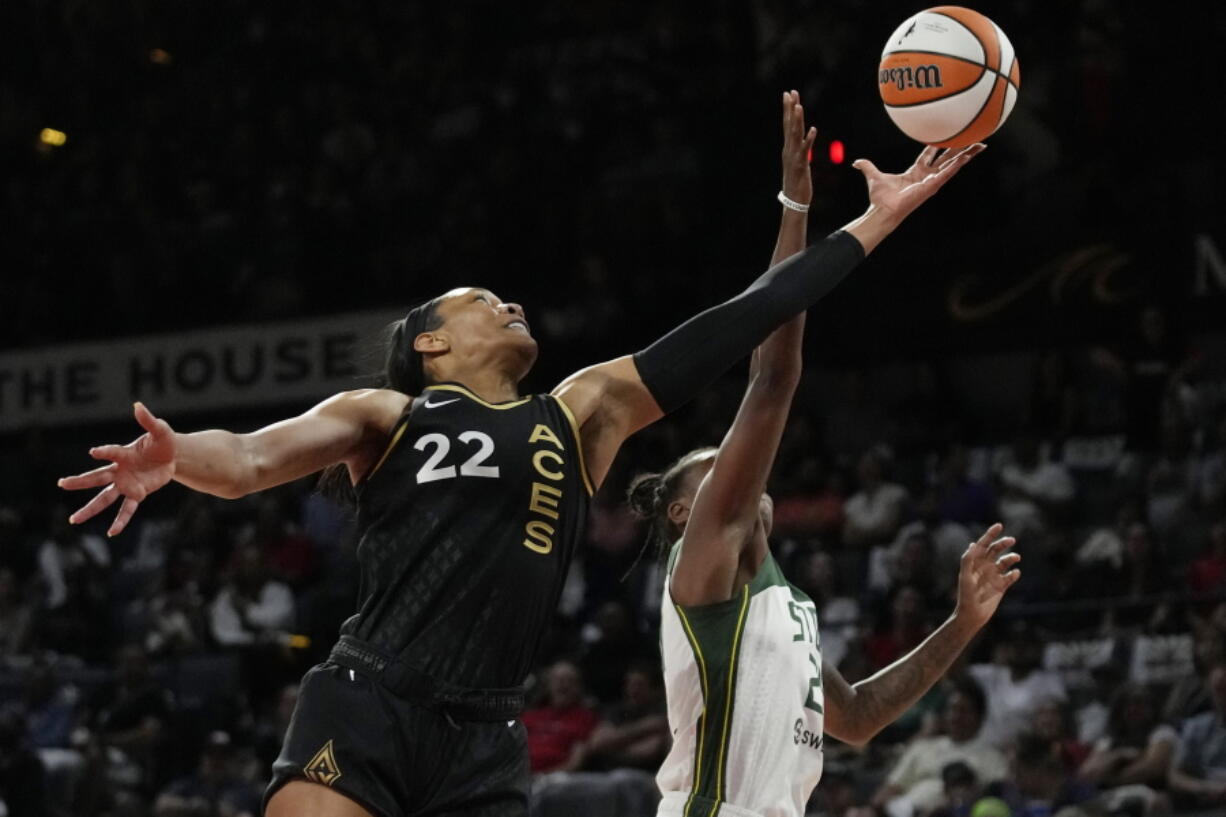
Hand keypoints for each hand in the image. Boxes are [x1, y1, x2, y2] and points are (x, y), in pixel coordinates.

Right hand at [57, 402, 175, 536]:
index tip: (94, 452)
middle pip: (97, 477)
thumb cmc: (162, 442)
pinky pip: (128, 509)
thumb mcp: (160, 430)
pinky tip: (112, 532)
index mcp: (123, 454)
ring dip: (90, 508)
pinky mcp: (139, 493)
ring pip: (105, 497)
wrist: (173, 456)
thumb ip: (149, 420)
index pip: (111, 453)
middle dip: (80, 482)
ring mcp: (127, 484)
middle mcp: (120, 470)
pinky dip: (121, 520)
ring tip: (73, 520)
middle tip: (61, 484)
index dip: (104, 451)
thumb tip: (138, 405)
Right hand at [781, 90, 816, 204]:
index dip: (788, 109)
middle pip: (789, 126)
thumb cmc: (797, 183)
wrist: (794, 201)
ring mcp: (794, 157)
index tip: (788, 94)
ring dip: (797, 120)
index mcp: (788, 148)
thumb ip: (799, 150)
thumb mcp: (797, 163)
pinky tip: (813, 130)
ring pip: (795, 135)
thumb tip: (801, 140)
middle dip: (790, 109)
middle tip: (791, 92)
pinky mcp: (801, 165)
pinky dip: (808, 139)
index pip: (787, 125)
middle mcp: (789, 150)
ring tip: (799, 106)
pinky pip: (806, 150)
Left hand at [852, 143, 984, 223]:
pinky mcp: (932, 186)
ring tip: (980, 145)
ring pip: (952, 165)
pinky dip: (957, 165)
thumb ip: (867, 167)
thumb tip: (856, 162)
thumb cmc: (880, 198)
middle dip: (960, 149)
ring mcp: (931, 181)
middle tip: (974, 140)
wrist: (883, 211)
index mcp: (915, 172)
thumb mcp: (873, 176)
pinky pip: (947, 173)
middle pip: (947, 159)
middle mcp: (926, 176)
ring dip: (966, 155)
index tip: (946, 135)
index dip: (937, 145)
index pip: (929, 155)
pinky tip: (967, 156)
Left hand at [953, 523, 1020, 629]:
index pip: (983, 544)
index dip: (990, 534)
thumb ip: (968, 560)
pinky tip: (1014, 574)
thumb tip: (972, 544)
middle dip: (1003, 543)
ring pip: (1005, 562)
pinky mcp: (1001, 586)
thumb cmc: (965, 595)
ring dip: (1011, 557)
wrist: (972, 614)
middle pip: (996, 550)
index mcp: (974, 562)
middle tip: (1011, 540)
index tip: (999, 525)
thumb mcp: (965, 576)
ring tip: (1015, 558)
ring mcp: (993, 576)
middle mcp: (984, 567)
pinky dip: (1014, 573)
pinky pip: (1010, 576)